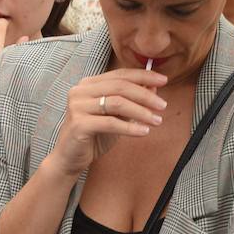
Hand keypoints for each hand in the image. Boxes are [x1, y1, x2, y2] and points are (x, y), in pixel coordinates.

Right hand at [47, 69, 167, 177]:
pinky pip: (110, 123)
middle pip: (120, 86)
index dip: (143, 76)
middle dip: (145, 95)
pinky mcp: (79, 124)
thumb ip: (131, 101)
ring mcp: (77, 106)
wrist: (70, 158)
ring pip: (117, 103)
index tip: (164, 80)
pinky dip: (130, 127)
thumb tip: (154, 88)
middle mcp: (80, 91)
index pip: (120, 74)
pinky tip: (143, 132)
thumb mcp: (117, 116)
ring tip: (156, 121)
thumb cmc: (94, 135)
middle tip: (163, 106)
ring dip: (141, 112)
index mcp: (88, 84)